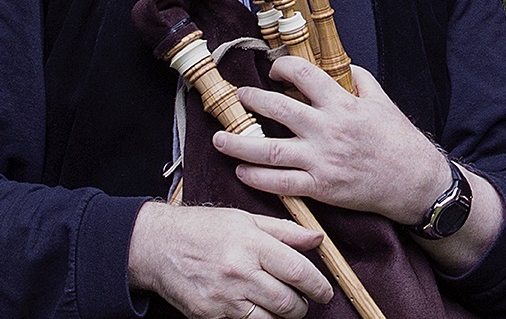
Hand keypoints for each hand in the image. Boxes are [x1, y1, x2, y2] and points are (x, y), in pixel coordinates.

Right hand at [128, 200, 332, 318]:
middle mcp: (240, 272)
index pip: (298, 271)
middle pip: (286, 301)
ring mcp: (223, 297)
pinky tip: (261, 311)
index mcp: (253, 245)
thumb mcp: (246, 219)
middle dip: (302, 306)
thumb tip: (318, 239)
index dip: (319, 285)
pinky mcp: (209, 315)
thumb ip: (285, 231)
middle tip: (305, 301)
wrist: (158, 246)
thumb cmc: (205, 228)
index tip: (326, 292)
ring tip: (285, 307)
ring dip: (283, 317)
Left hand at [212, 57, 448, 223]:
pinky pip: (280, 183)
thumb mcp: (384, 103)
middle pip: (278, 109)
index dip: (283, 68)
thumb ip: (362, 82)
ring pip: (268, 151)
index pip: (304, 75)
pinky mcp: (320, 187)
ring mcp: (321, 160)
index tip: (274, 70)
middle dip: (252, 100)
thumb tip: (345, 68)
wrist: (414, 182)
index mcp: (343, 104)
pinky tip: (242, 172)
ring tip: (219, 138)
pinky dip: (257, 178)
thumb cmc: (400, 142)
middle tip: (239, 97)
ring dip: (238, 144)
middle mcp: (328, 129)